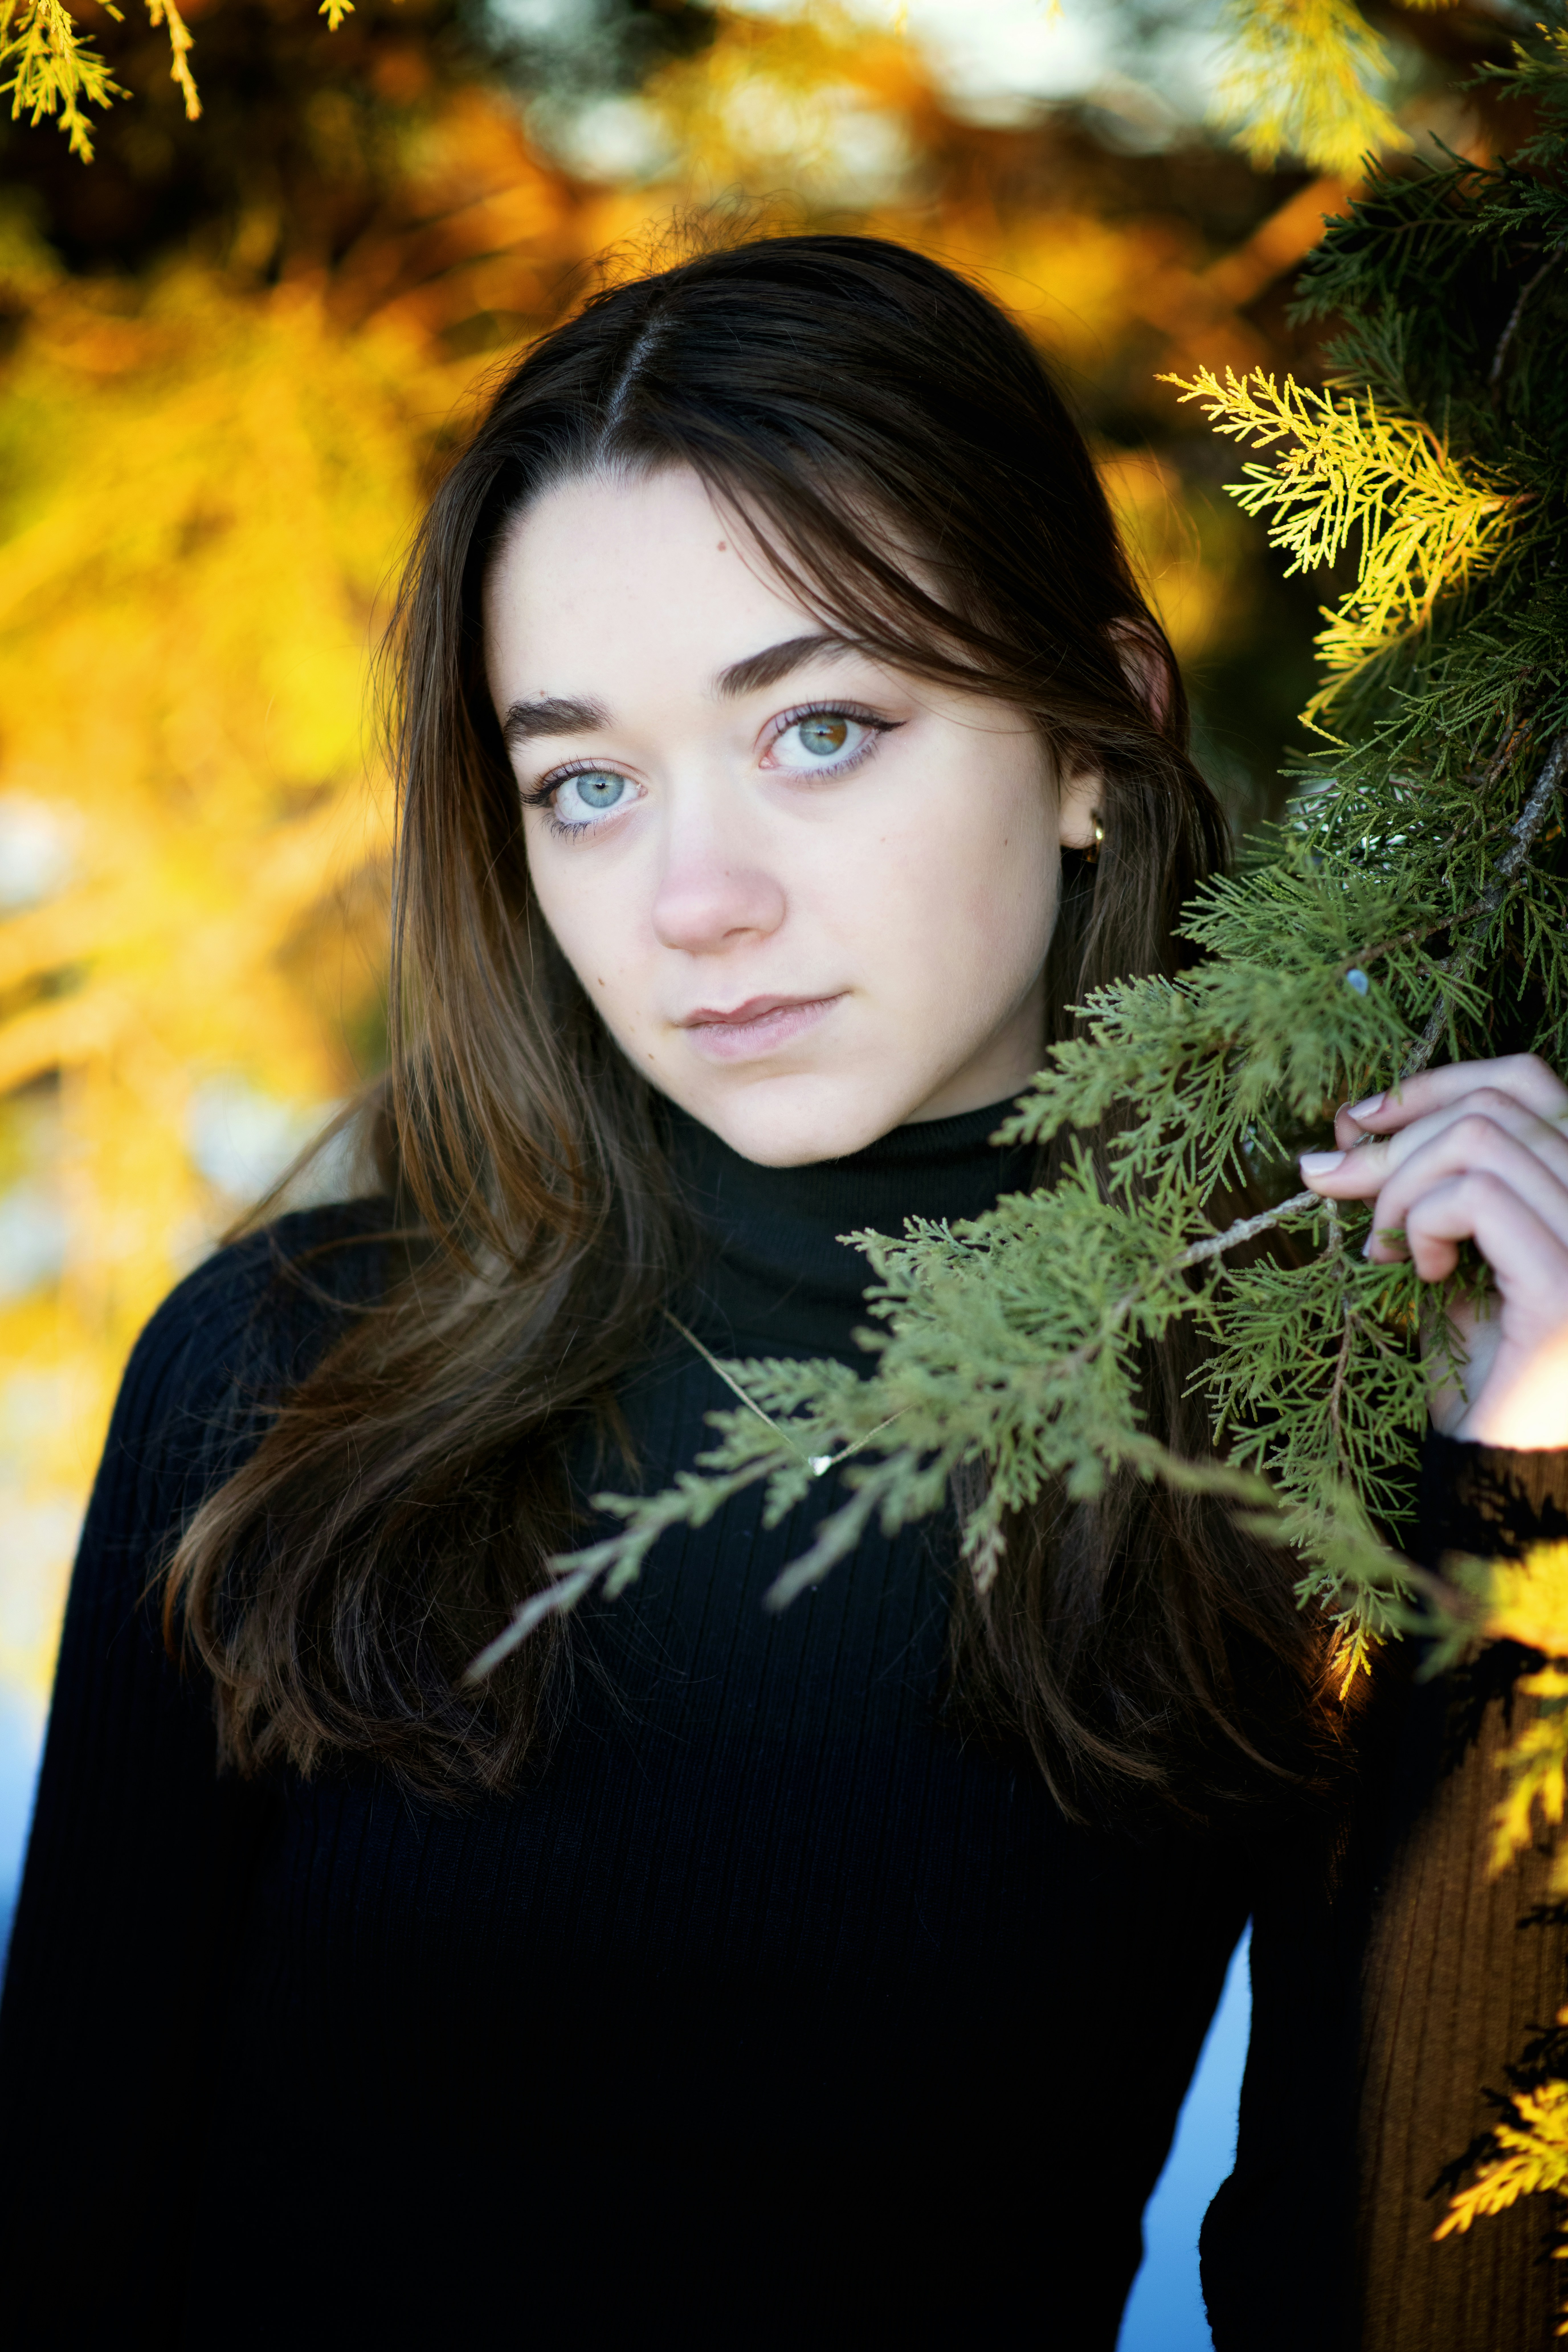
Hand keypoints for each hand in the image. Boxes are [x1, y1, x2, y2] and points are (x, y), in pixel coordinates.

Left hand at [1297, 1054, 1567, 1450]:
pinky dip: (1424, 1222)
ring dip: (1403, 1187)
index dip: (1438, 1083)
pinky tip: (1419, 1274)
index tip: (1359, 1119)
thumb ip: (1415, 1189)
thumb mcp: (1441, 1259)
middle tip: (1336, 1191)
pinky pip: (1478, 1196)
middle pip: (1496, 1105)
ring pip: (1481, 1138)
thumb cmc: (1476, 1376)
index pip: (1528, 1082)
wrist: (1500, 1473)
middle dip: (1395, 1139)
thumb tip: (1346, 1124)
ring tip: (1388, 1251)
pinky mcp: (1566, 1287)